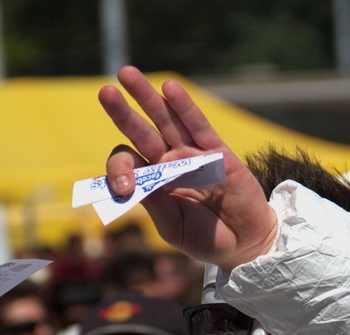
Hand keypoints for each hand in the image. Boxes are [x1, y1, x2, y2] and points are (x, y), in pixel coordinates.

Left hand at [99, 66, 277, 270]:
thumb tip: (135, 181)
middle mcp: (170, 163)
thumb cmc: (206, 239)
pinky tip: (170, 89)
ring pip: (167, 121)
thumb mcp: (173, 227)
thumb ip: (155, 204)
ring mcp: (193, 155)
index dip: (120, 170)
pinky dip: (185, 107)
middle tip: (105, 93)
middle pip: (142, 131)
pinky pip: (199, 126)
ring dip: (148, 98)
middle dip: (123, 112)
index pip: (129, 162)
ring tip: (127, 75)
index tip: (124, 189)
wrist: (244, 245)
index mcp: (154, 182)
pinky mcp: (218, 154)